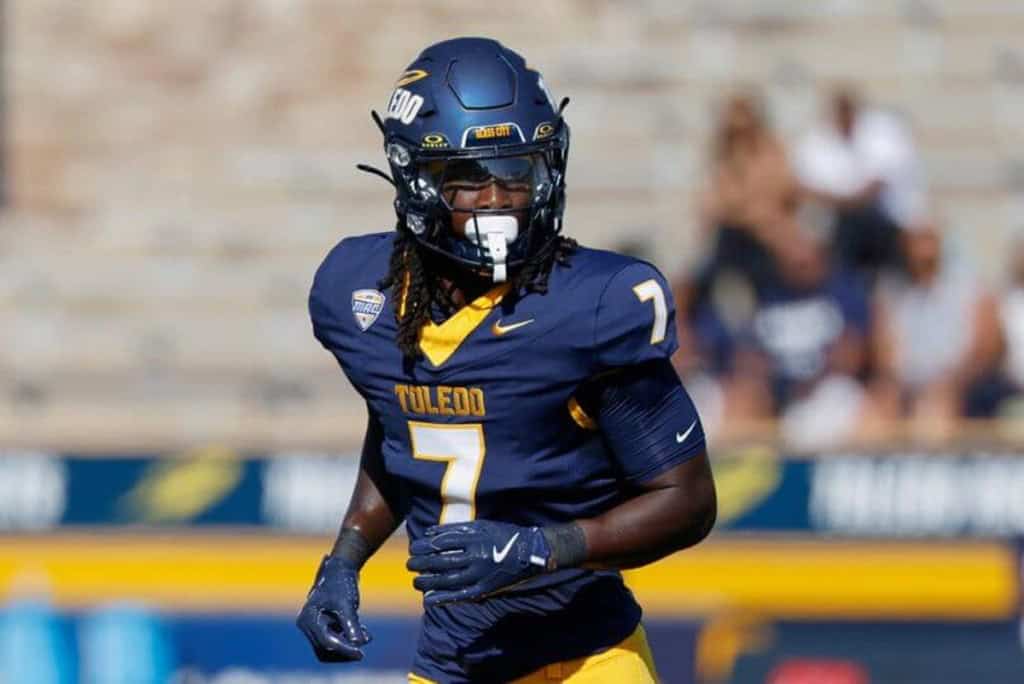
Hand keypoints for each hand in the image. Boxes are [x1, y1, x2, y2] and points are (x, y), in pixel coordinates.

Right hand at [296, 556, 371, 661]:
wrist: (340, 568)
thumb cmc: (341, 583)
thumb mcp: (347, 603)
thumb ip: (351, 624)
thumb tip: (358, 643)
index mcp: (309, 618)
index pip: (326, 642)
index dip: (344, 650)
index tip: (360, 654)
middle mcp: (308, 624)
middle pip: (325, 649)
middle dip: (344, 651)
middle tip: (362, 651)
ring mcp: (314, 625)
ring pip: (329, 648)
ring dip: (347, 646)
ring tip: (366, 637)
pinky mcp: (323, 625)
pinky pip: (334, 640)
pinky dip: (347, 640)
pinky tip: (363, 632)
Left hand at [407, 520, 550, 606]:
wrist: (530, 552)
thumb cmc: (503, 535)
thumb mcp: (481, 525)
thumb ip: (456, 529)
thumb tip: (429, 533)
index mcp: (475, 538)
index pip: (441, 543)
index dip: (424, 546)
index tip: (413, 548)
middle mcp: (476, 556)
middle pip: (441, 561)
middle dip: (421, 564)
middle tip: (409, 564)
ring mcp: (480, 574)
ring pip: (447, 580)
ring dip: (428, 582)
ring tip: (416, 581)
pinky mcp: (485, 589)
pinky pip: (461, 595)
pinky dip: (443, 598)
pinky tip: (429, 600)